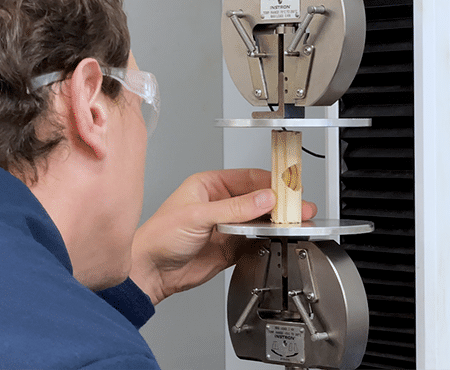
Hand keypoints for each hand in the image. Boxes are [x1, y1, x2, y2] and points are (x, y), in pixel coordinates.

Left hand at [130, 168, 316, 304]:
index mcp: (210, 185)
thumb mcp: (199, 215)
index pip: (248, 178)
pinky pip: (256, 239)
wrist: (151, 271)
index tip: (288, 187)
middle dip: (280, 203)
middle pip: (258, 199)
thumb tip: (264, 198)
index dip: (270, 182)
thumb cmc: (159, 236)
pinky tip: (281, 236)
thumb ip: (235, 208)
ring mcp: (228, 225)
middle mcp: (221, 203)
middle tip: (299, 206)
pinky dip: (270, 238)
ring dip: (278, 221)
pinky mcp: (232, 246)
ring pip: (260, 220)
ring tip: (296, 222)